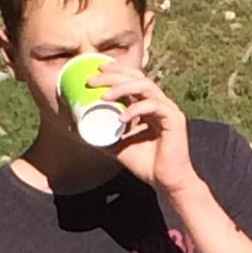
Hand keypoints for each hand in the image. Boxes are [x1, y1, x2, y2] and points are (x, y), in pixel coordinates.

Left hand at [91, 62, 197, 196]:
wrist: (165, 182)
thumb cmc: (145, 164)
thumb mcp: (117, 145)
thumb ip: (102, 133)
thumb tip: (77, 127)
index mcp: (148, 105)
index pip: (133, 79)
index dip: (116, 71)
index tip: (96, 71)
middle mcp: (159, 103)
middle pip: (137, 77)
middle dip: (113, 76)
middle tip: (92, 81)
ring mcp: (168, 110)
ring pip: (145, 86)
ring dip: (122, 88)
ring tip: (104, 97)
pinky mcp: (174, 120)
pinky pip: (153, 105)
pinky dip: (136, 109)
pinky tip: (121, 119)